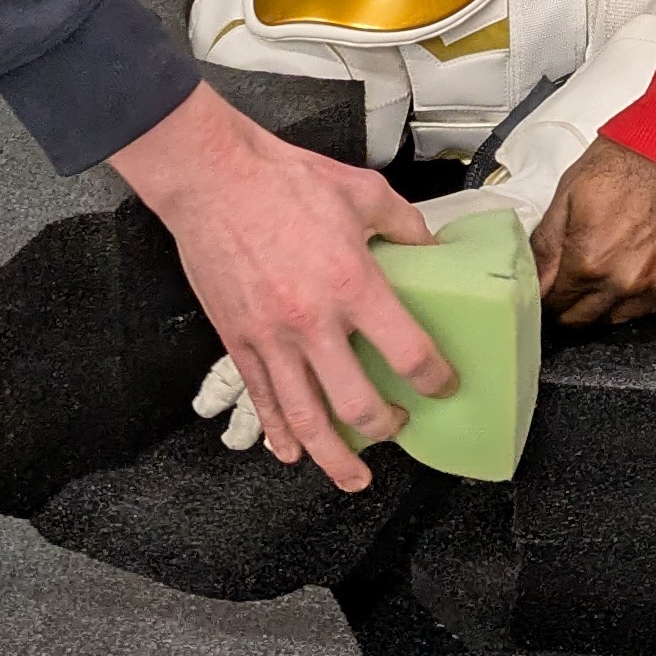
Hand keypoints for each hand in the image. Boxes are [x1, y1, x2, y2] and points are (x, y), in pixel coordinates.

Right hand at [109, 79, 441, 490]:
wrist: (213, 179)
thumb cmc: (281, 180)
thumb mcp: (363, 191)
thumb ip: (404, 225)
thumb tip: (430, 248)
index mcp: (353, 283)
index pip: (408, 352)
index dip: (434, 378)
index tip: (442, 384)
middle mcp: (313, 321)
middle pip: (358, 404)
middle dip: (385, 427)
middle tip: (398, 427)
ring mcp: (272, 338)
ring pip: (306, 419)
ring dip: (333, 457)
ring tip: (353, 476)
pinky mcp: (238, 340)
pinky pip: (262, 401)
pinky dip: (279, 434)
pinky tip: (291, 451)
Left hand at [533, 136, 655, 328]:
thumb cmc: (633, 158)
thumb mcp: (570, 191)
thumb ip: (547, 244)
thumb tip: (533, 276)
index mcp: (589, 259)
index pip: (553, 305)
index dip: (545, 297)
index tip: (546, 289)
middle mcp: (623, 283)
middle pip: (582, 321)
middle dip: (570, 304)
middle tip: (570, 281)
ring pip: (615, 320)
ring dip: (603, 303)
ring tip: (606, 267)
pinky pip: (650, 309)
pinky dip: (637, 297)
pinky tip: (635, 266)